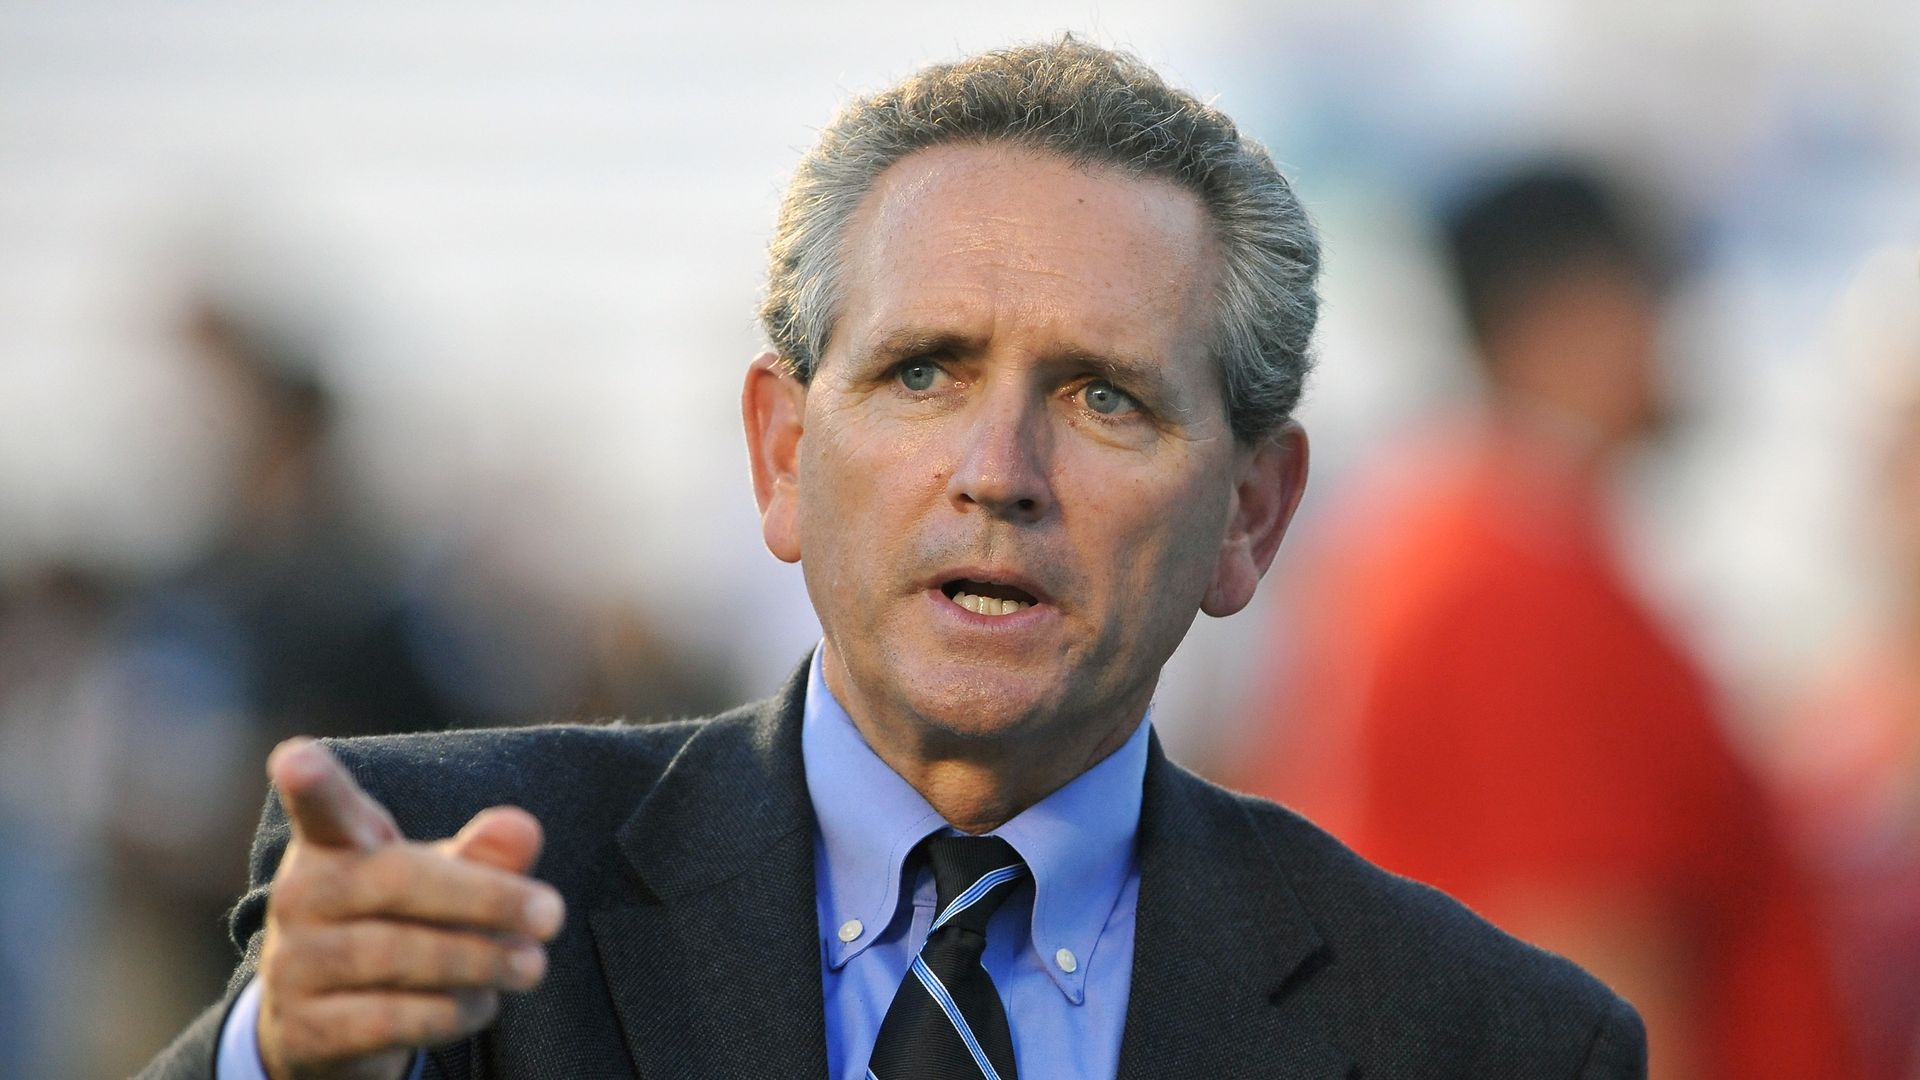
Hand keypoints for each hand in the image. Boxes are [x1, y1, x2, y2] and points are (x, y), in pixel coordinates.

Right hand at [254, 738, 565, 1079]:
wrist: (335, 1028)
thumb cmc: (401, 926)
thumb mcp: (442, 882)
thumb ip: (484, 854)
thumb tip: (521, 827)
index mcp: (333, 844)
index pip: (322, 807)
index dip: (310, 783)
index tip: (297, 758)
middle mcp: (299, 896)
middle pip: (396, 881)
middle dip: (486, 898)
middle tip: (553, 915)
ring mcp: (291, 965)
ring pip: (396, 955)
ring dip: (480, 961)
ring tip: (531, 966)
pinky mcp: (303, 1030)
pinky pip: (387, 1019)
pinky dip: (449, 1013)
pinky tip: (482, 1005)